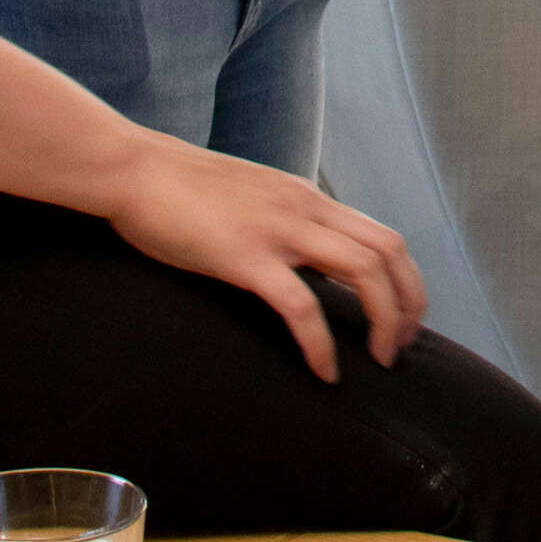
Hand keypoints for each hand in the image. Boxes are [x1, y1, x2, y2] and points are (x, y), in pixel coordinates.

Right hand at [105, 135, 427, 381]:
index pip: (383, 235)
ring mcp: (278, 230)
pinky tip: (323, 372)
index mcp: (307, 198)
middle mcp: (305, 208)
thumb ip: (283, 221)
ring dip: (383, 320)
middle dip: (408, 303)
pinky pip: (301, 306)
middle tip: (400, 347)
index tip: (401, 320)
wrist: (133, 169)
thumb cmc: (180, 188)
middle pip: (388, 252)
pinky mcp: (245, 257)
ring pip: (363, 271)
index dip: (405, 281)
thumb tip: (304, 258)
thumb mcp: (251, 198)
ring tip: (380, 360)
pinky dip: (320, 344)